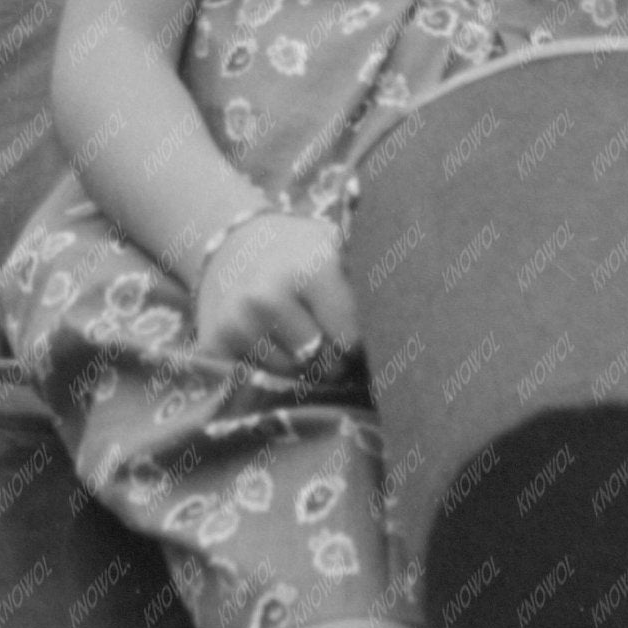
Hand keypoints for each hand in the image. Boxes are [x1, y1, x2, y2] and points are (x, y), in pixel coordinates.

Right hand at [193, 211, 359, 375]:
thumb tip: (415, 327)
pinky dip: (268, 371)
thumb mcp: (339, 250)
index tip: (356, 330)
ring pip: (292, 378)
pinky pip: (257, 381)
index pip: (351, 341)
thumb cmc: (303, 254)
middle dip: (333, 360)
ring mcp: (237, 322)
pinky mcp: (213, 344)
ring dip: (301, 368)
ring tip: (296, 336)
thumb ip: (371, 283)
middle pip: (323, 366)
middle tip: (327, 336)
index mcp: (311, 269)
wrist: (234, 245)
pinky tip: (269, 344)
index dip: (359, 342)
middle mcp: (268, 296)